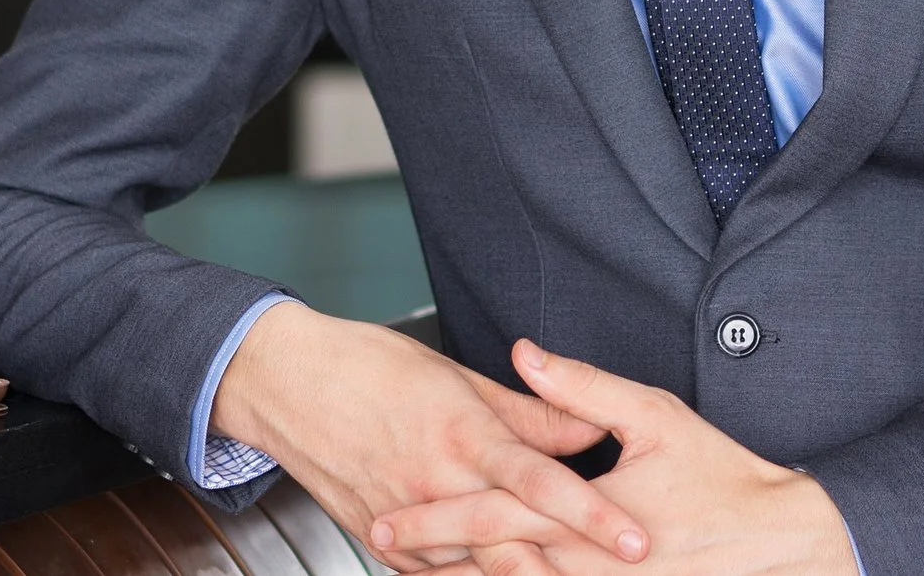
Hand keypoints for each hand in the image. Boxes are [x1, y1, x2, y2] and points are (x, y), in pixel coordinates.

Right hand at [211, 304, 651, 575]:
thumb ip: (531, 412)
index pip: (542, 484)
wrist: (288, 385)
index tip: (635, 539)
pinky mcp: (382, 541)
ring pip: (477, 570)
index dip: (593, 515)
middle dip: (570, 567)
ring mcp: (406, 521)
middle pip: (515, 543)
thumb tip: (592, 428)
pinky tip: (500, 574)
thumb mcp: (458, 378)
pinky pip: (437, 575)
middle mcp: (436, 485)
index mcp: (462, 436)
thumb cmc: (370, 367)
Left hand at [371, 339, 857, 575]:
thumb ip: (582, 388)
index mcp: (583, 516)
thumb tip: (528, 354)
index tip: (388, 518)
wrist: (782, 544)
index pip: (490, 516)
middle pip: (487, 566)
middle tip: (382, 542)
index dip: (434, 517)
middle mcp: (582, 567)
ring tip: (420, 574)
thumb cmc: (722, 479)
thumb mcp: (654, 417)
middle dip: (431, 557)